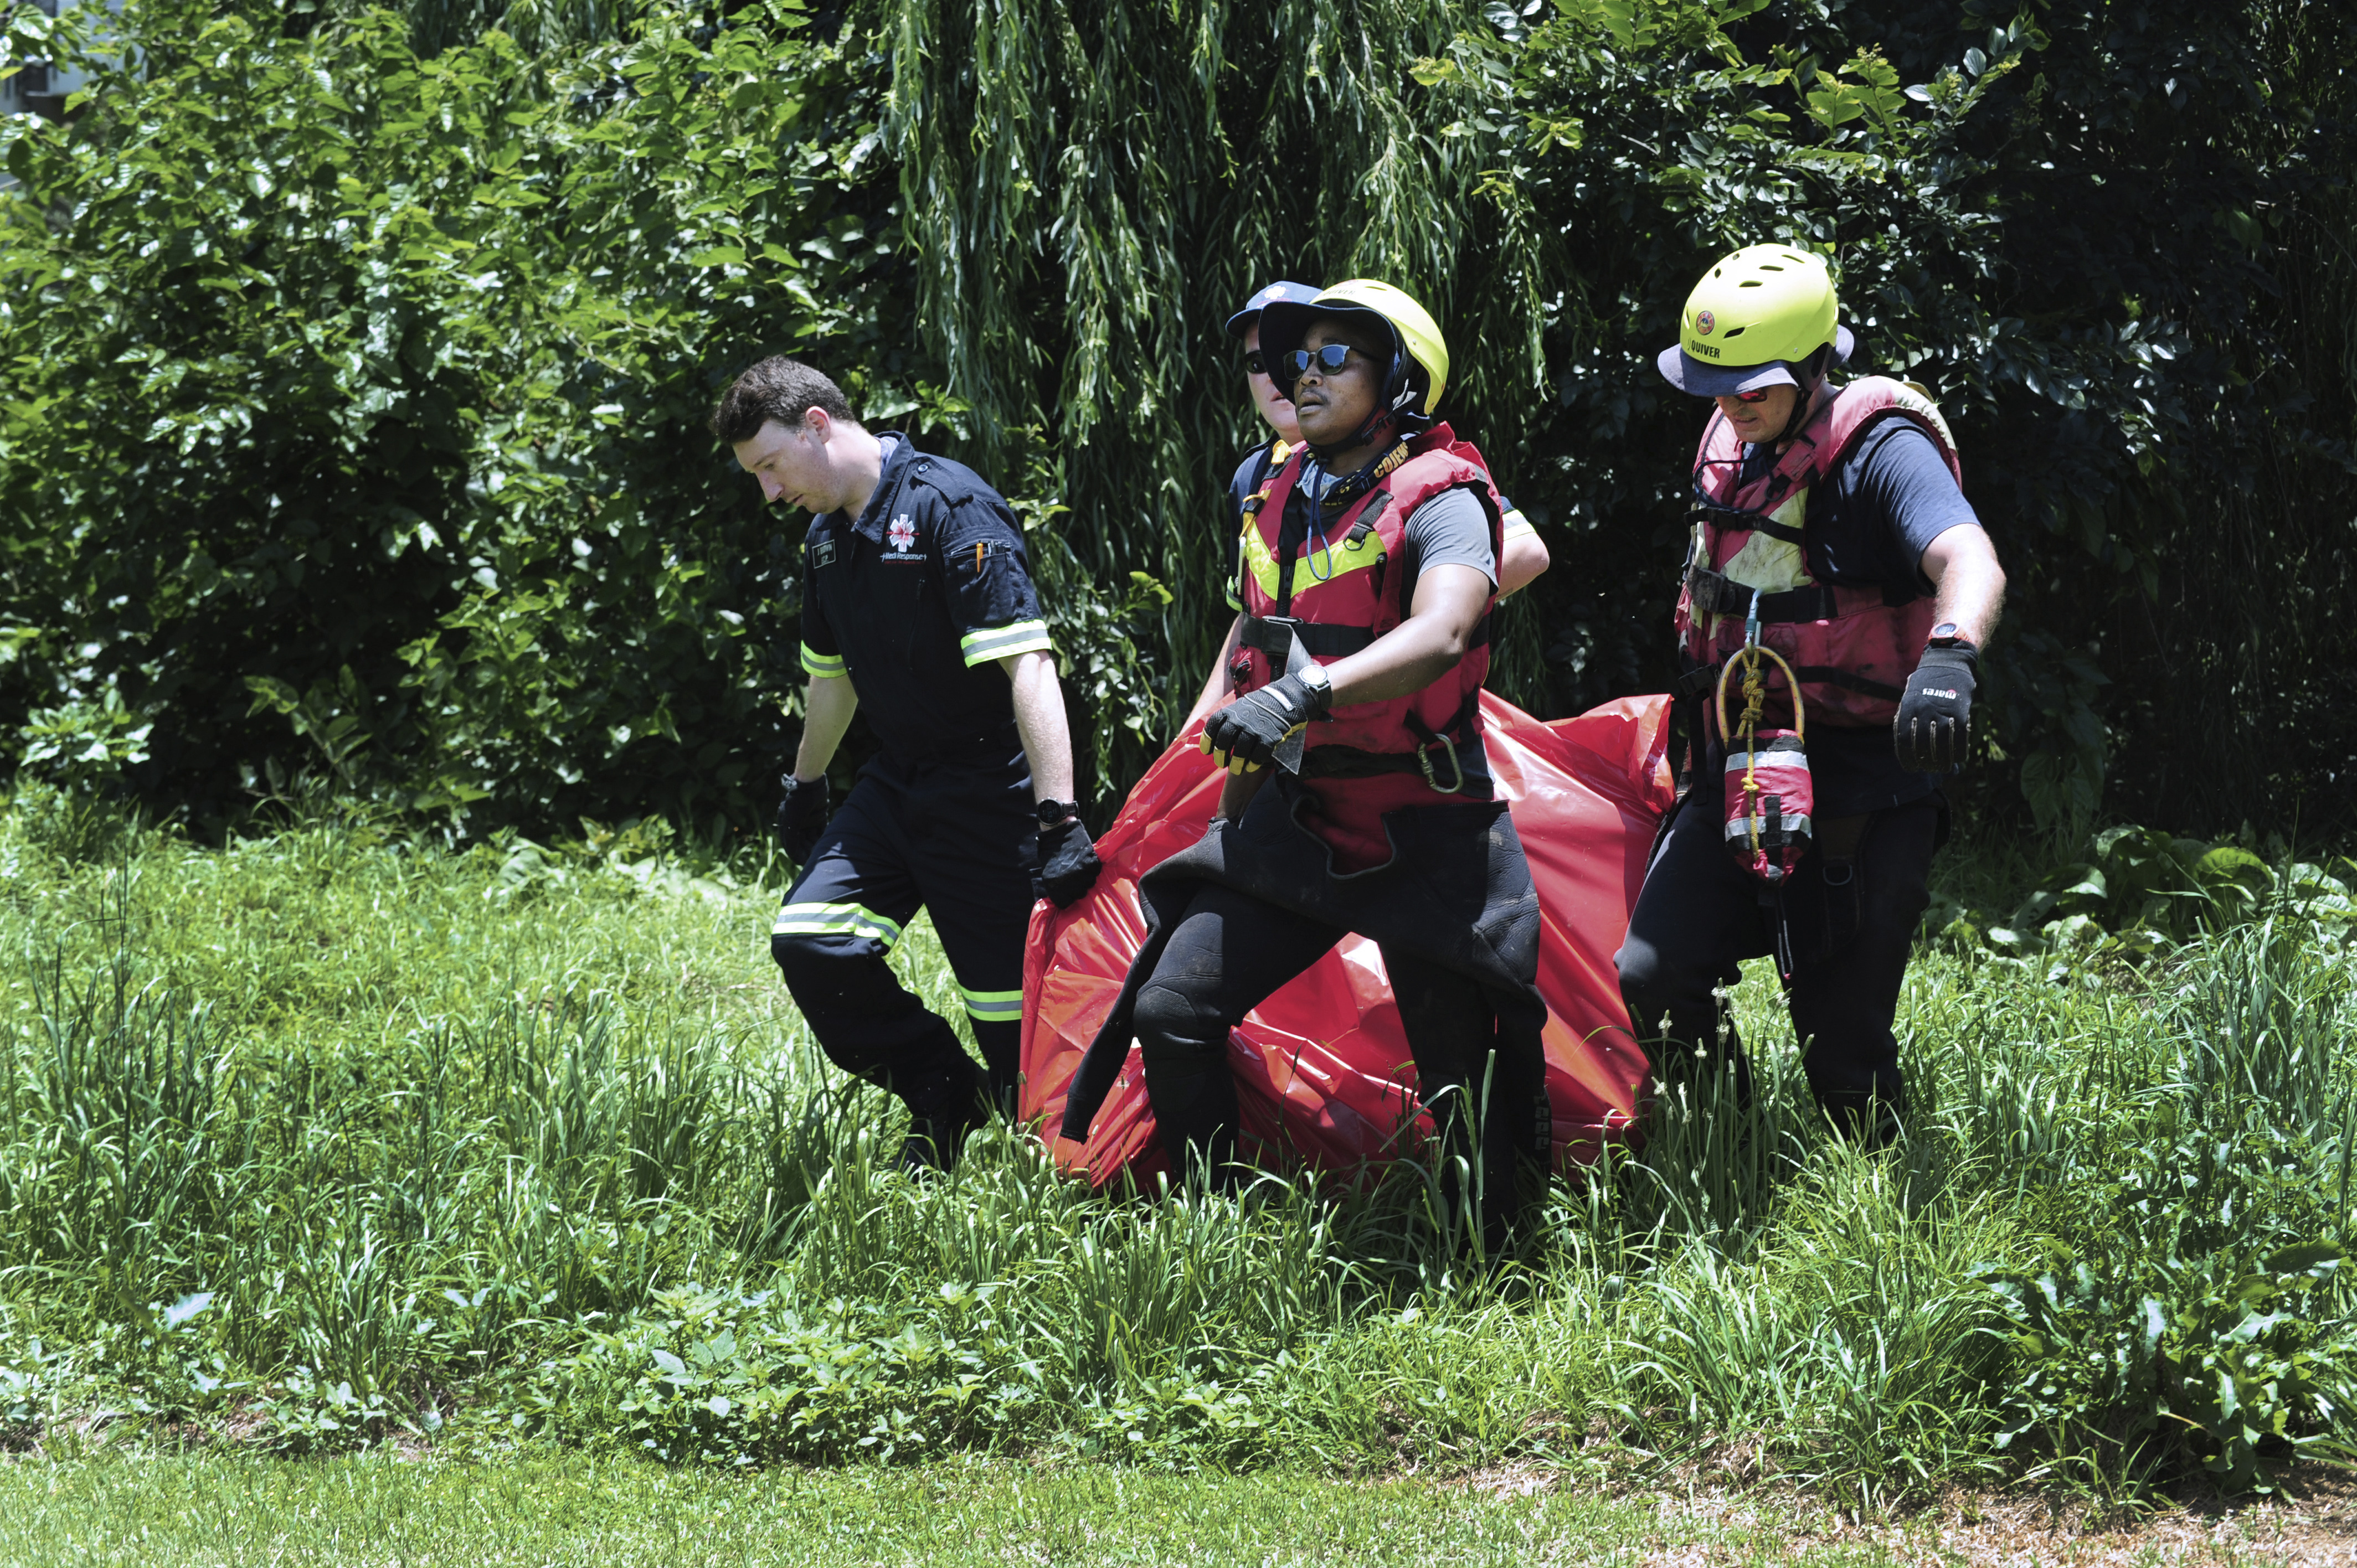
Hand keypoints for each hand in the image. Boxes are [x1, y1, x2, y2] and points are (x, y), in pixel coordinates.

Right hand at [775, 773, 830, 864]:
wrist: (810, 783)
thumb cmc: (798, 802)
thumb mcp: (791, 822)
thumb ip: (791, 839)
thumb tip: (793, 856)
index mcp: (786, 825)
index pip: (791, 845)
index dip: (797, 855)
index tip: (804, 863)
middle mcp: (796, 823)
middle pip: (803, 842)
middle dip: (808, 850)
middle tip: (815, 858)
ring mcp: (808, 819)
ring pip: (812, 837)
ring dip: (816, 845)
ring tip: (821, 852)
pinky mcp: (819, 815)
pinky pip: (821, 829)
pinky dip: (823, 836)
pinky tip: (827, 843)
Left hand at [1036, 815, 1101, 908]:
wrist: (1059, 832)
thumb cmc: (1051, 852)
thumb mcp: (1047, 872)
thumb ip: (1056, 886)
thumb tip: (1065, 897)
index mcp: (1054, 884)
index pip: (1065, 903)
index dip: (1068, 898)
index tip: (1068, 892)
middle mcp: (1068, 881)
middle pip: (1080, 894)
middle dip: (1078, 887)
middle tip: (1076, 878)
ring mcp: (1080, 872)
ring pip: (1090, 883)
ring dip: (1087, 877)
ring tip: (1081, 868)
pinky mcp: (1090, 862)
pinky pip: (1096, 871)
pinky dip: (1093, 867)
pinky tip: (1086, 861)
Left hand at [1199, 673, 1325, 773]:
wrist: (1289, 697)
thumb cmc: (1263, 704)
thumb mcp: (1243, 704)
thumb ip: (1231, 717)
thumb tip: (1218, 735)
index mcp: (1232, 710)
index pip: (1214, 726)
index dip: (1208, 740)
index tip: (1207, 751)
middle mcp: (1241, 719)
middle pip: (1224, 741)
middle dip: (1220, 755)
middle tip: (1221, 763)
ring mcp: (1255, 728)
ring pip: (1240, 751)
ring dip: (1236, 763)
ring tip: (1236, 769)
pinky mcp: (1269, 737)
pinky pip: (1258, 754)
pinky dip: (1253, 762)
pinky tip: (1251, 766)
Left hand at [1893, 642, 1977, 771]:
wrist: (1947, 662)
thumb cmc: (1926, 681)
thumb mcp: (1909, 696)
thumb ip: (1907, 716)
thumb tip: (1904, 740)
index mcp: (1907, 708)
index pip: (1904, 740)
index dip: (1907, 758)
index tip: (1911, 768)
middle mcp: (1923, 712)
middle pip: (1923, 746)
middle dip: (1926, 762)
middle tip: (1929, 769)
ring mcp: (1942, 712)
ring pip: (1942, 744)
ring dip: (1943, 760)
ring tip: (1943, 768)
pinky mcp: (1959, 712)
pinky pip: (1959, 737)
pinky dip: (1959, 751)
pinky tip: (1959, 758)